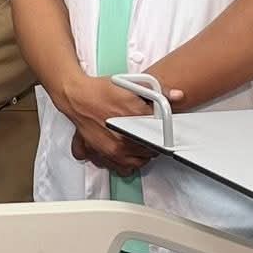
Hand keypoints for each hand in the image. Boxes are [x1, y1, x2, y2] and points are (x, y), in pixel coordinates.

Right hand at [53, 75, 181, 176]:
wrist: (75, 95)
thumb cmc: (100, 91)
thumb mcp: (131, 85)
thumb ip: (158, 92)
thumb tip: (177, 96)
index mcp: (135, 120)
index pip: (161, 137)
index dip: (163, 135)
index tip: (160, 132)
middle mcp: (123, 139)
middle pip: (150, 152)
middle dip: (150, 144)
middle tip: (146, 134)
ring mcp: (111, 149)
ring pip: (136, 164)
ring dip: (138, 157)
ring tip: (136, 145)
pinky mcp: (100, 154)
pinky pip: (118, 168)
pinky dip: (121, 164)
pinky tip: (122, 154)